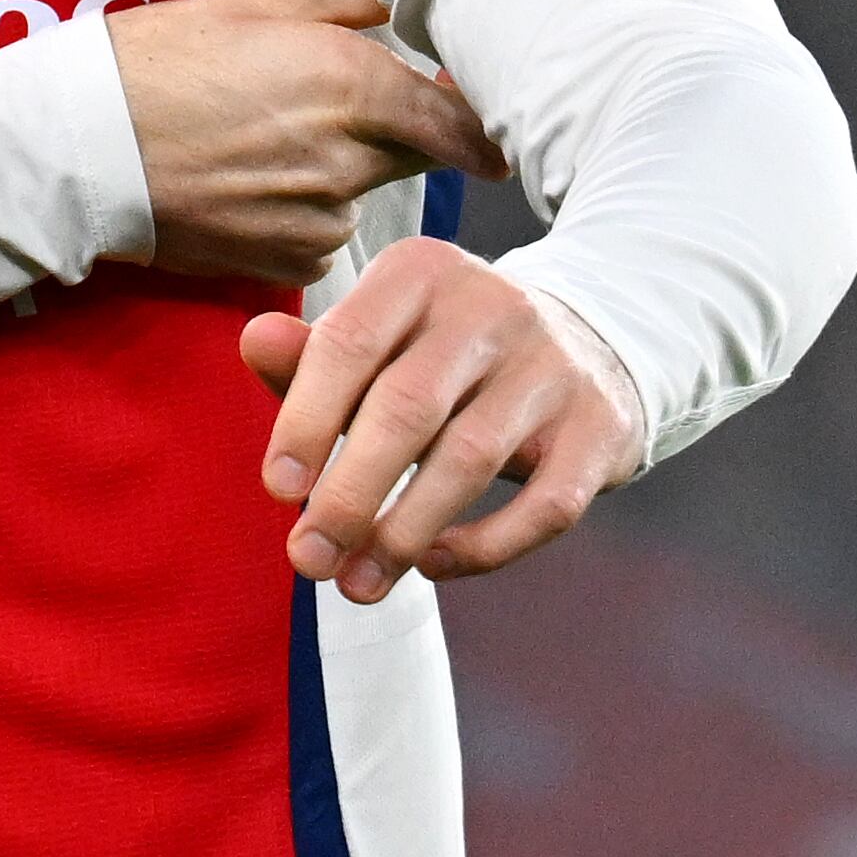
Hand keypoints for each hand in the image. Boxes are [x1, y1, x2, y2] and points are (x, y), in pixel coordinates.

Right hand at [106, 0, 507, 282]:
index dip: (484, 124)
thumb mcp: (254, 4)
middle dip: (396, 131)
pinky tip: (250, 183)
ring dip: (343, 172)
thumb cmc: (159, 60)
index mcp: (353, 85)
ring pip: (364, 191)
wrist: (80, 147)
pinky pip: (323, 232)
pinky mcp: (287, 258)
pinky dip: (304, 211)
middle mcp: (350, 158)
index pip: (463, 123)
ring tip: (267, 142)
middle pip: (415, 152)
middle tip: (334, 106)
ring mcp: (319, 216)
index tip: (492, 121)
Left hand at [238, 242, 638, 602]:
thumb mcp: (383, 336)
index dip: (306, 421)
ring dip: (403, 534)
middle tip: (308, 560)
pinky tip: (433, 564)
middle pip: (406, 407)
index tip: (278, 492)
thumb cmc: (447, 353)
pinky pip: (545, 503)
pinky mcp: (601, 426)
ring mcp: (553, 365)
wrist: (586, 342)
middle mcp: (492, 306)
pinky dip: (485, 545)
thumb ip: (315, 352)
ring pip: (469, 459)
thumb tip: (255, 342)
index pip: (349, 343)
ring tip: (357, 583)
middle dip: (348, 495)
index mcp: (421, 272)